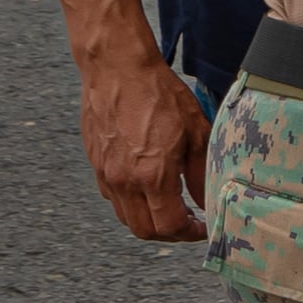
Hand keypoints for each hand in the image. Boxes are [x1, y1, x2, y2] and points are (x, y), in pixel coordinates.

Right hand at [79, 42, 211, 241]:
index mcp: (151, 175)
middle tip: (189, 223)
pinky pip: (112, 196)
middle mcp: (123, 180)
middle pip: (144, 231)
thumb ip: (201, 174)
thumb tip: (208, 202)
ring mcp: (105, 173)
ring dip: (149, 220)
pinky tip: (149, 188)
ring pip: (125, 217)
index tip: (204, 227)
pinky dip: (132, 203)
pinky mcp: (95, 163)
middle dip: (170, 234)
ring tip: (171, 207)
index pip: (170, 227)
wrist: (117, 68)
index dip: (191, 234)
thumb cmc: (158, 94)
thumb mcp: (197, 133)